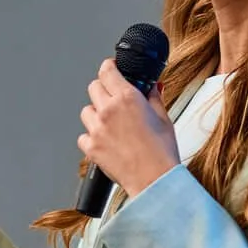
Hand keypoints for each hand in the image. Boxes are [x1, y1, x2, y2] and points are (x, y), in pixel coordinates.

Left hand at [78, 60, 178, 198]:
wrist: (154, 180)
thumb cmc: (161, 152)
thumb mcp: (164, 118)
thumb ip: (153, 98)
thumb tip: (152, 87)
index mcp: (127, 98)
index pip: (107, 70)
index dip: (109, 67)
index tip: (111, 69)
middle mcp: (108, 110)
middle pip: (93, 87)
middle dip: (104, 90)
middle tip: (114, 99)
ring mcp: (97, 129)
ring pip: (86, 110)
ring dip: (96, 114)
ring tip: (111, 125)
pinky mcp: (91, 147)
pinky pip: (83, 135)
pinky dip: (91, 137)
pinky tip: (106, 141)